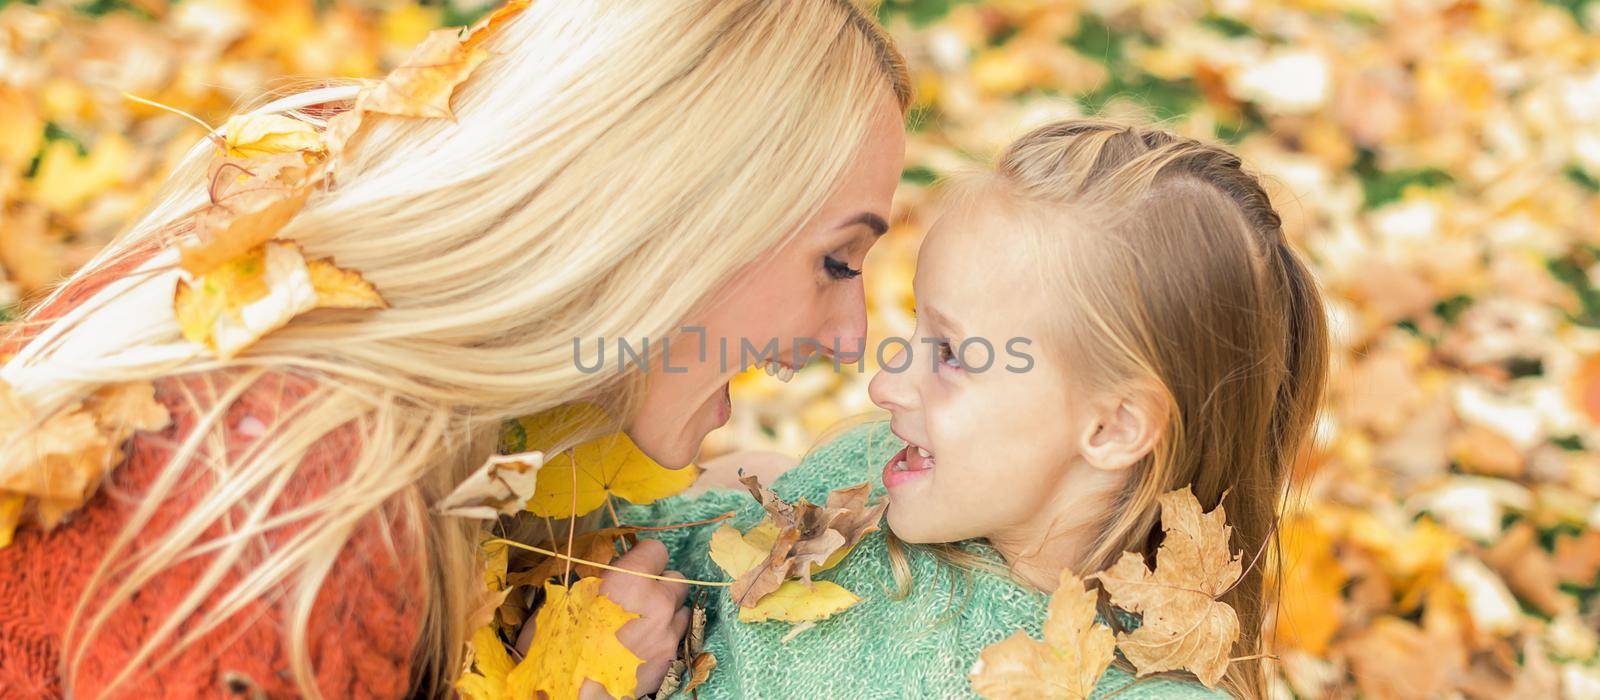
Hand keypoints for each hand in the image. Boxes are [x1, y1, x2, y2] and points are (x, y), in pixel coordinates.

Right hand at [581, 539, 691, 698]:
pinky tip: (638, 646)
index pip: (657, 549)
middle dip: (659, 584)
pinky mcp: (668, 659)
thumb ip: (599, 576)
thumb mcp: (569, 596)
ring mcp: (667, 633)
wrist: (571, 692)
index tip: (632, 566)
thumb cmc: (560, 642)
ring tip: (639, 623)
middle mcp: (658, 603)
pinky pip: (674, 638)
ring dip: (665, 612)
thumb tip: (612, 567)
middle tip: (637, 596)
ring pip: (680, 610)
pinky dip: (661, 638)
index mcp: (631, 580)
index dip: (642, 557)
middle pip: (676, 579)